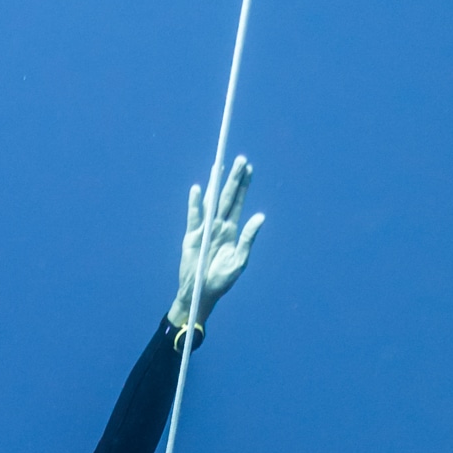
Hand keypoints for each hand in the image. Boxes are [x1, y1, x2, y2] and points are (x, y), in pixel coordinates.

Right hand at [171, 156, 263, 329]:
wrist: (202, 293)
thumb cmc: (222, 279)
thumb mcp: (239, 260)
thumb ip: (248, 238)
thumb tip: (260, 217)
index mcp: (232, 230)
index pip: (239, 202)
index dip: (244, 185)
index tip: (249, 168)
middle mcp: (218, 225)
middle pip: (227, 196)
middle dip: (234, 178)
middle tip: (241, 159)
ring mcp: (204, 229)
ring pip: (211, 201)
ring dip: (215, 184)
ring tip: (219, 165)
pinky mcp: (192, 236)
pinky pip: (194, 216)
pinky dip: (195, 203)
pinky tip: (197, 189)